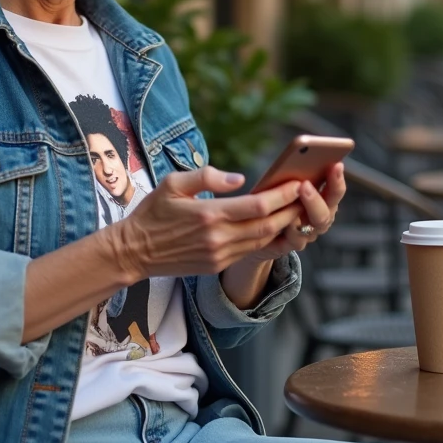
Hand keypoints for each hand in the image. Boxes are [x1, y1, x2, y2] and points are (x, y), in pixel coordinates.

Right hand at [110, 166, 302, 281]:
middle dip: (291, 211)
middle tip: (308, 196)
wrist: (134, 252)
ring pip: (262, 241)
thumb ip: (208, 177)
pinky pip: (249, 252)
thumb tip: (240, 179)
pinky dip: (266, 239)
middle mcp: (218, 238)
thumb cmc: (152, 213)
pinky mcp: (216, 266)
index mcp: (210, 214)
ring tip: (298, 210)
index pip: (259, 205)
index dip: (283, 195)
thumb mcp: (173, 183)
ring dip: (283, 227)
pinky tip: (275, 227)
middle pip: (268, 226)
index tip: (298, 183)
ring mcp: (219, 255)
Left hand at [239, 162, 347, 263]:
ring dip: (305, 212)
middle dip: (316, 198)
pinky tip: (285, 220)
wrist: (260, 229)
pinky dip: (292, 229)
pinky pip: (296, 239)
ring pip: (313, 226)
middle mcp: (320, 218)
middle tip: (305, 185)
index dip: (337, 180)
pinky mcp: (292, 245)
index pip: (335, 191)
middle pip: (326, 212)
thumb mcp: (287, 185)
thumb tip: (298, 157)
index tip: (337, 165)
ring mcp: (308, 234)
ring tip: (295, 200)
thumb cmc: (277, 199)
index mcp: (323, 201)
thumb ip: (296, 176)